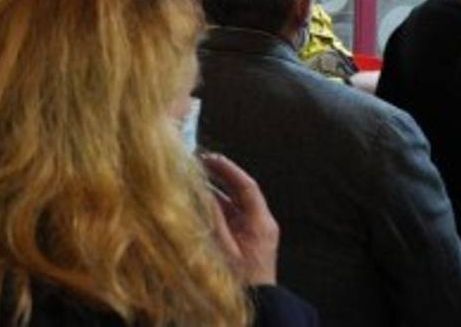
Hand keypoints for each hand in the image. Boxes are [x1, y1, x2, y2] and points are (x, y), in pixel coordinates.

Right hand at [202, 152, 278, 285]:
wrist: (259, 303)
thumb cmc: (241, 280)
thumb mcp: (224, 249)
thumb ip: (214, 220)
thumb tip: (204, 193)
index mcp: (261, 223)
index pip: (247, 186)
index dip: (228, 169)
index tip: (210, 158)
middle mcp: (262, 222)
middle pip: (242, 191)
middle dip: (222, 175)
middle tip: (201, 161)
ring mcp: (257, 229)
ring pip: (237, 201)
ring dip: (218, 189)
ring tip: (197, 177)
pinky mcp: (249, 236)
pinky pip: (234, 214)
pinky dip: (219, 205)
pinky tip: (202, 200)